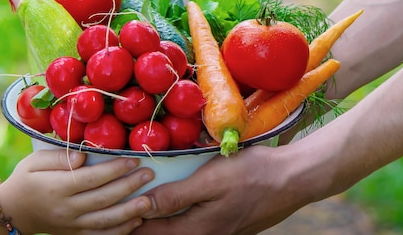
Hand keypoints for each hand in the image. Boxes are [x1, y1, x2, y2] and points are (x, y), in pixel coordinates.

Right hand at [0, 149, 152, 234]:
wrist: (12, 212)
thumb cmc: (26, 180)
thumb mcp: (33, 162)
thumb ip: (58, 157)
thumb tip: (83, 157)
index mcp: (57, 187)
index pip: (91, 178)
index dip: (114, 169)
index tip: (133, 159)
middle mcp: (66, 208)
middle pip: (103, 198)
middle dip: (129, 186)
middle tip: (149, 174)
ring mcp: (71, 225)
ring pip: (105, 220)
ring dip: (129, 211)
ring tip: (148, 201)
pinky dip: (120, 230)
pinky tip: (137, 220)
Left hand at [133, 145, 311, 234]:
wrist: (294, 179)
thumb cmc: (253, 174)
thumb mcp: (211, 180)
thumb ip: (177, 196)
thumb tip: (143, 206)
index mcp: (198, 230)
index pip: (150, 234)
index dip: (127, 223)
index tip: (109, 212)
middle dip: (141, 223)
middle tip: (121, 208)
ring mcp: (219, 233)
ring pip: (179, 230)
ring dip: (161, 219)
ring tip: (145, 203)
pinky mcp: (228, 225)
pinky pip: (194, 224)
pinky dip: (179, 216)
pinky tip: (176, 200)